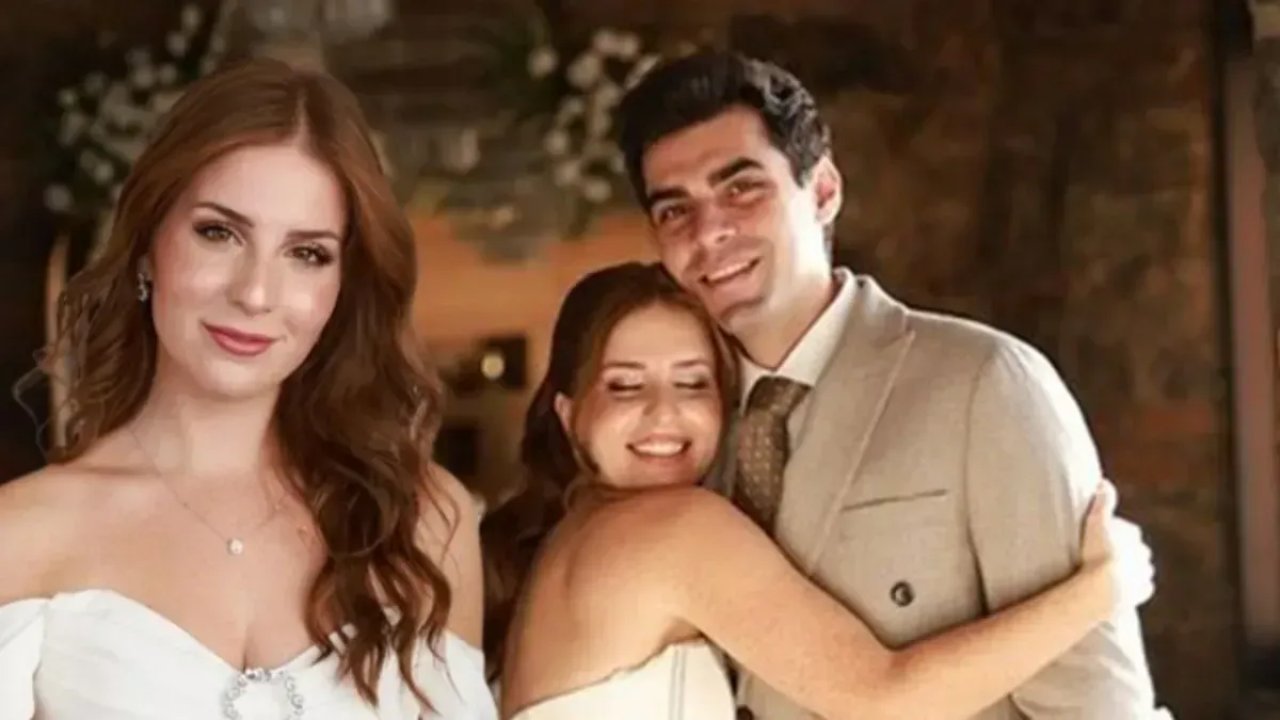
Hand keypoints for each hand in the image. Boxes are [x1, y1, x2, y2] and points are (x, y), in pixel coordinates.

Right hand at [1080, 479, 1154, 610]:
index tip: (1102, 538)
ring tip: (1111, 574)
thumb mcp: (1096, 523)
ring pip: (1140, 569)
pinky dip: (1133, 587)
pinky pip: (1140, 588)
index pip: (1128, 530)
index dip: (1115, 533)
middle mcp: (1144, 554)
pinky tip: (1120, 589)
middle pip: (1137, 549)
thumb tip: (1104, 481)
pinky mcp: (1142, 593)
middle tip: (1105, 555)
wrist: (1105, 589)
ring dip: (1131, 570)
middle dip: (1127, 551)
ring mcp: (1144, 574)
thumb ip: (1102, 502)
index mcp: (1134, 535)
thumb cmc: (1098, 554)